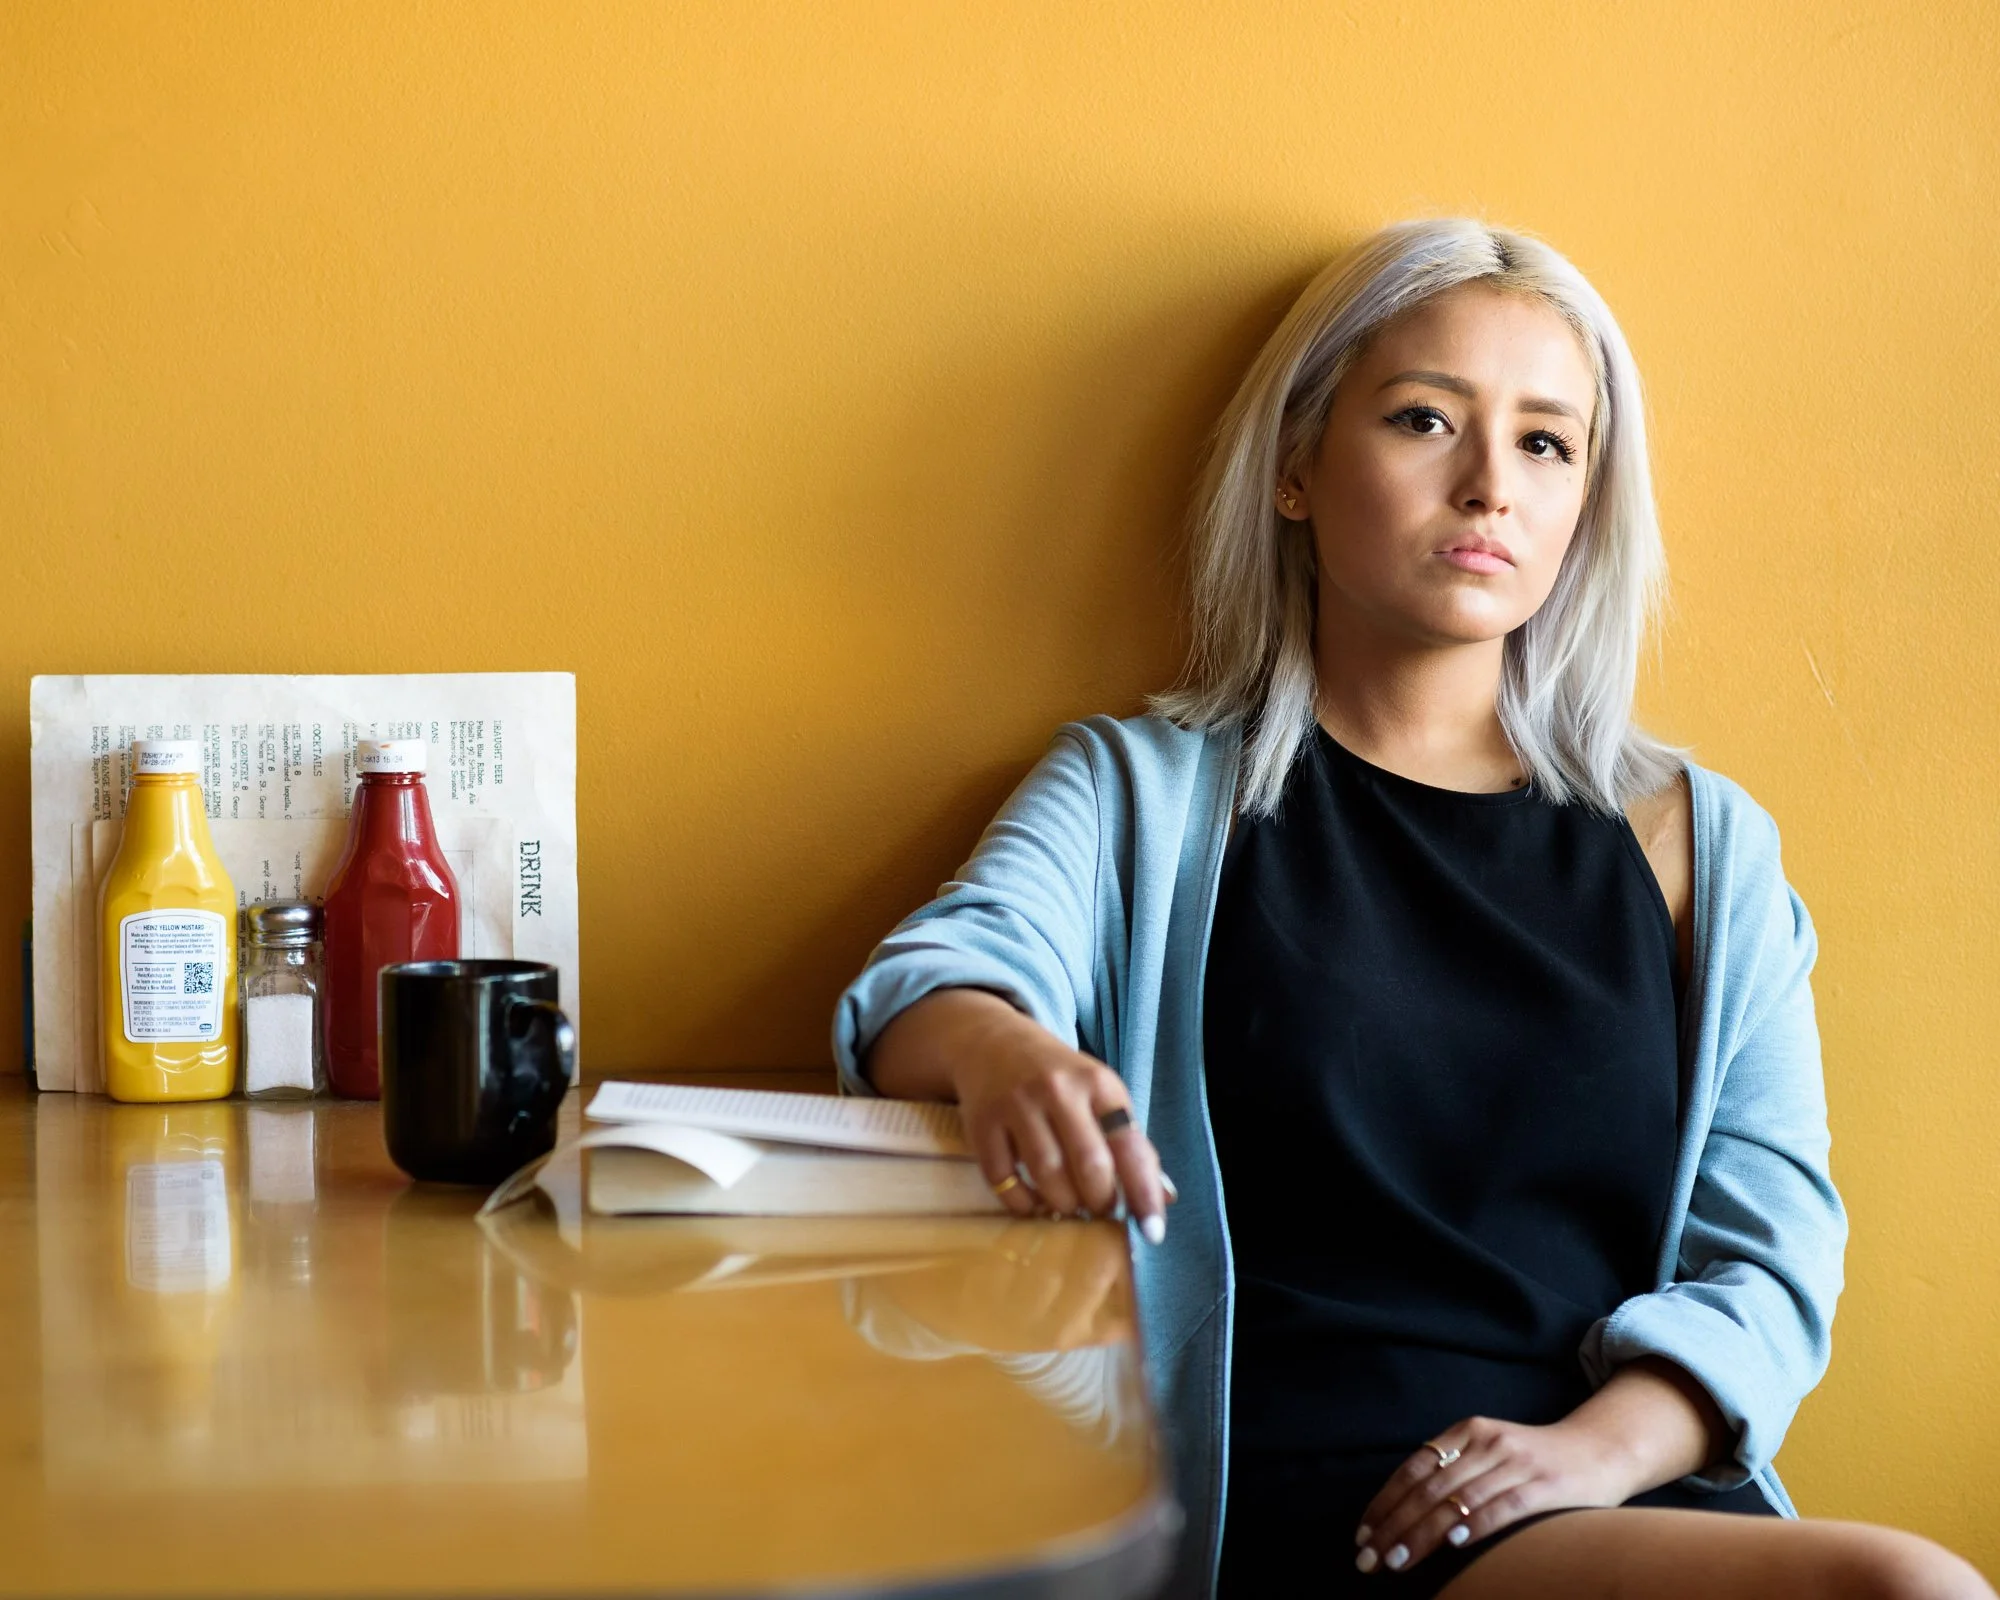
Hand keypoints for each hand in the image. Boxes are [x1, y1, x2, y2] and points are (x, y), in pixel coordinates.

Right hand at [866, 988, 1170, 1240]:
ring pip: (1048, 1176)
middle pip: (1090, 1165)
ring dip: (1065, 1205)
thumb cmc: (1059, 1078)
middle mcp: (1058, 1090)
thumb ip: (1128, 1142)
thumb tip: (1162, 1197)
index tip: (1153, 1231)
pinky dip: (1023, 1203)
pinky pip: (1005, 1180)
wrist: (993, 1041)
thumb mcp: (1100, 1095)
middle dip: (1101, 1202)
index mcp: (1098, 1083)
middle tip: (1100, 1209)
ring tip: (1070, 1206)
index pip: (1130, 1146)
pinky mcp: (983, 1123)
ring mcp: (1017, 1105)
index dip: (1144, 1193)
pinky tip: (1034, 1202)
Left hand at [1353, 1414, 1638, 1574]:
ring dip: (1421, 1535)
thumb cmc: (1536, 1462)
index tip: (1363, 1533)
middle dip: (1393, 1526)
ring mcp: (1516, 1462)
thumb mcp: (1489, 1452)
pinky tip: (1452, 1543)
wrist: (1600, 1450)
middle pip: (1428, 1489)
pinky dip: (1474, 1524)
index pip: (1414, 1469)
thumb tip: (1405, 1512)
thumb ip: (1455, 1470)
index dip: (1385, 1502)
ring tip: (1395, 1562)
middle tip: (1369, 1558)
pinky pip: (1502, 1506)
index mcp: (1468, 1432)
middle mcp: (1487, 1442)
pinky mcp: (1544, 1485)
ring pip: (1456, 1501)